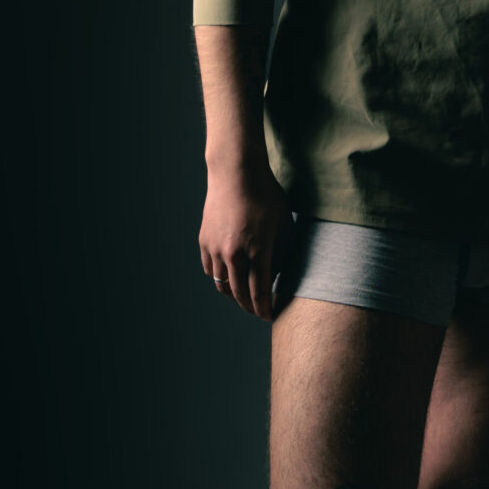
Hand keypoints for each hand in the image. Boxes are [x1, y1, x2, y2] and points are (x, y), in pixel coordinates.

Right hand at [198, 164, 294, 321]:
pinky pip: (210, 269)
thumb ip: (280, 253)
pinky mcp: (204, 241)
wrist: (236, 172)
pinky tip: (230, 278)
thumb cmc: (265, 195)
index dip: (265, 307)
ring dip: (233, 295)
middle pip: (239, 293)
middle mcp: (233, 253)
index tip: (270, 316)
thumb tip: (275, 274)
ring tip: (244, 298)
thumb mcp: (283, 224)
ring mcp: (215, 248)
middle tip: (258, 312)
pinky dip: (220, 278)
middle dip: (250, 307)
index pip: (260, 291)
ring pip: (222, 284)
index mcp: (257, 249)